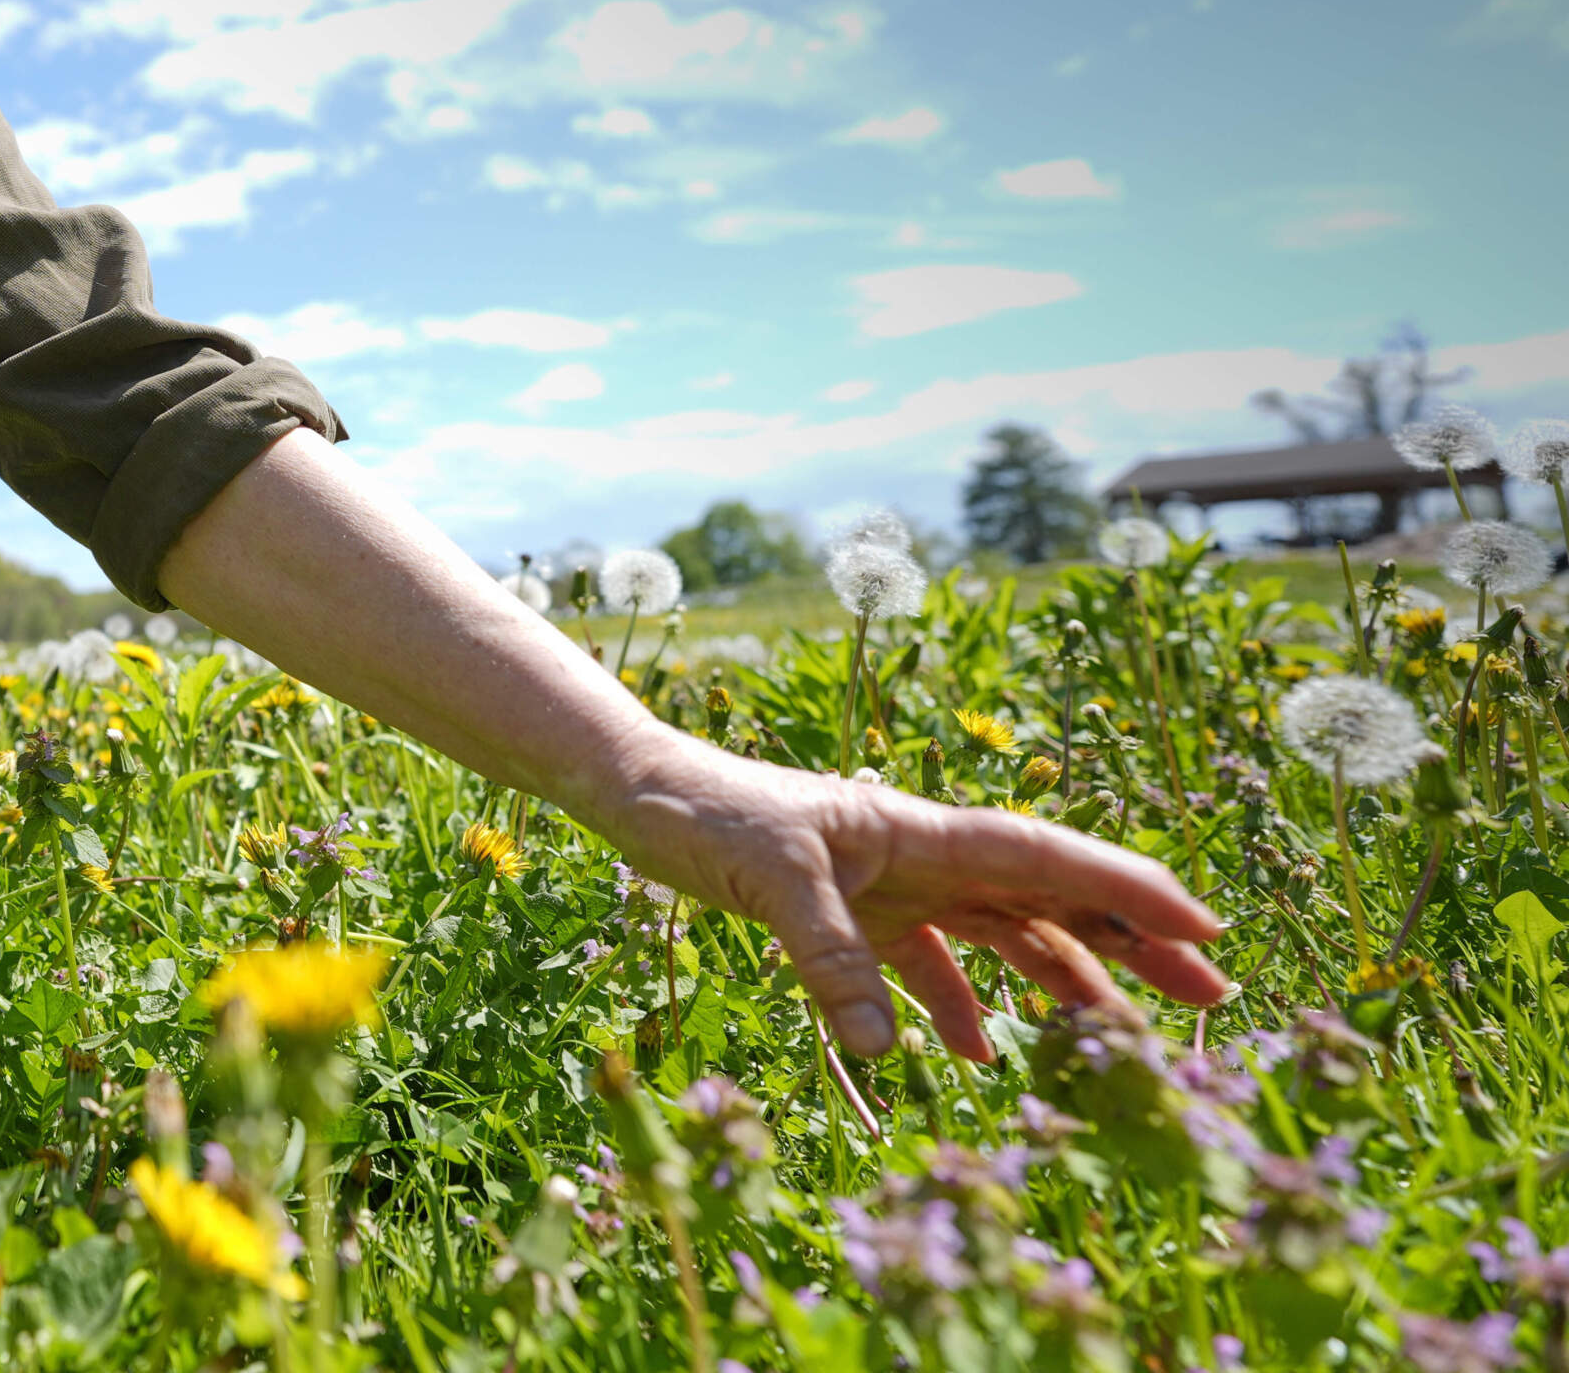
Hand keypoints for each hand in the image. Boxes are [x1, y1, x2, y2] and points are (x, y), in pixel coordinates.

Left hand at [612, 736, 1229, 1061]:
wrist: (641, 796)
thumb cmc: (704, 814)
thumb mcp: (768, 880)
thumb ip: (830, 960)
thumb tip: (889, 1054)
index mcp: (921, 829)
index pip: (1048, 858)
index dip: (1130, 890)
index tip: (1205, 928)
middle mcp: (922, 854)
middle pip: (1050, 898)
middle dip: (1133, 943)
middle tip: (1214, 999)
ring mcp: (892, 885)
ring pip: (1004, 933)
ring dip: (1065, 979)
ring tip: (1124, 1041)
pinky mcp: (852, 915)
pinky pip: (928, 964)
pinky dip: (957, 1007)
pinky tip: (972, 1058)